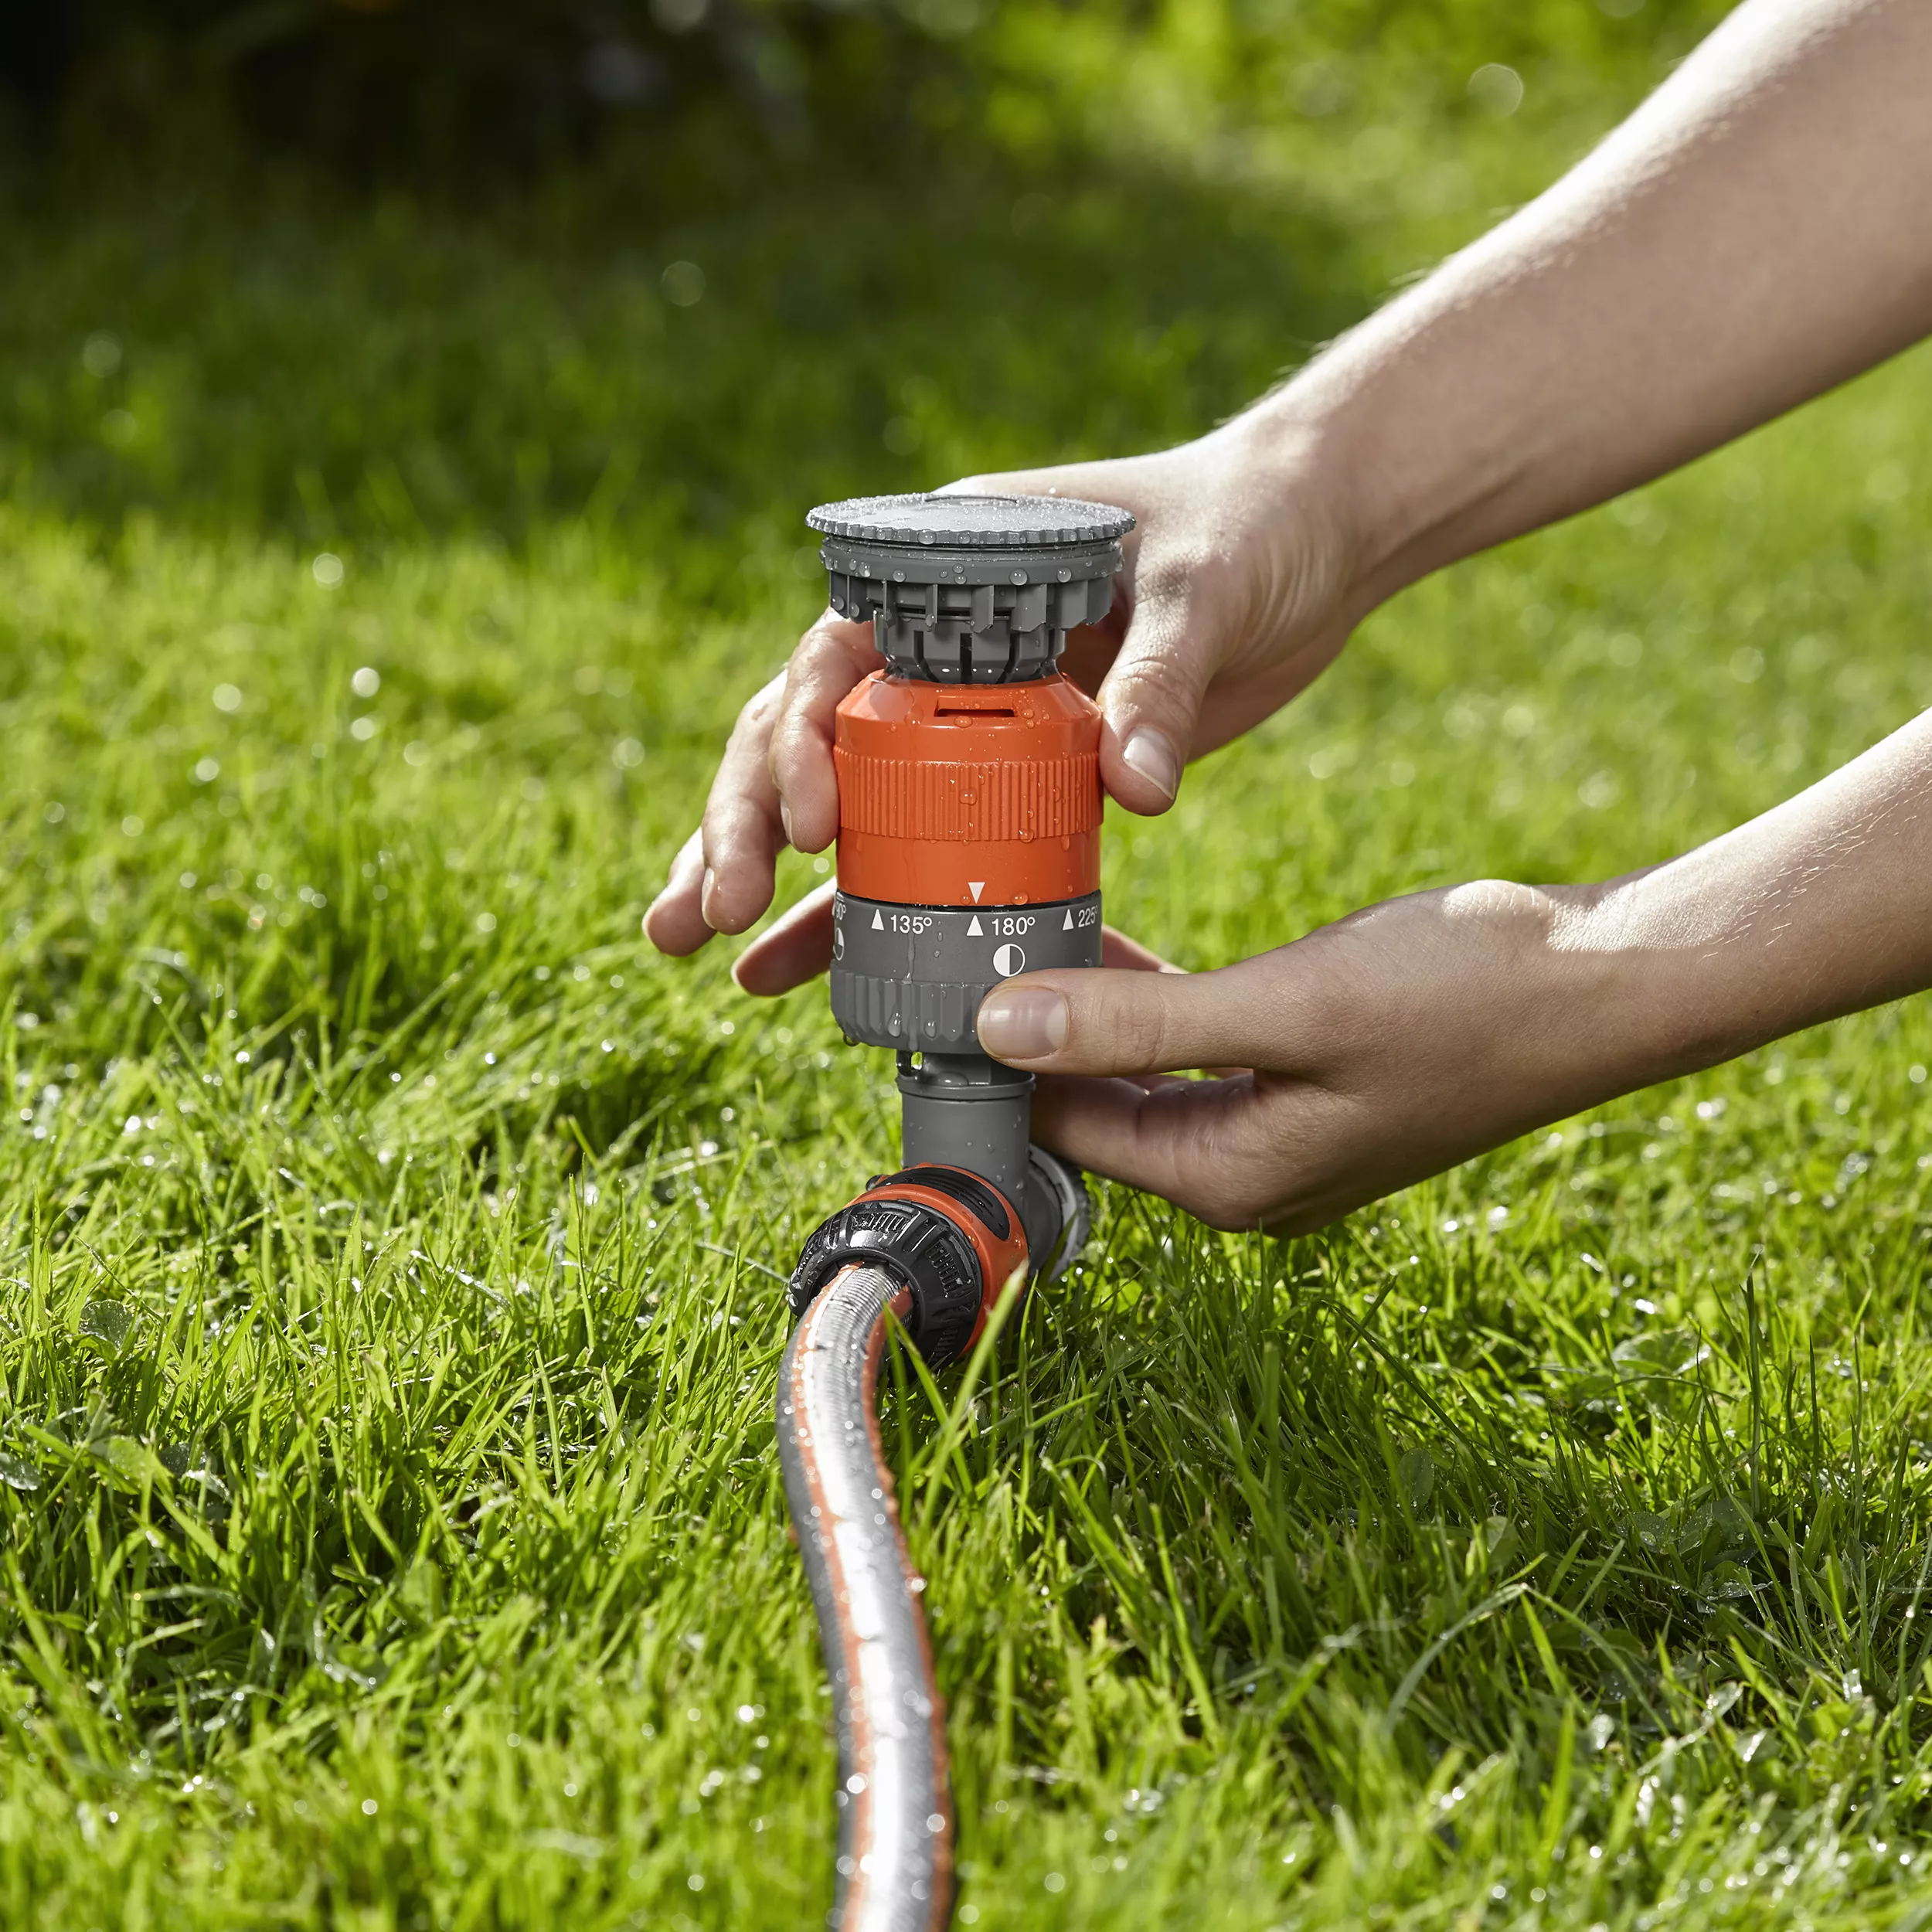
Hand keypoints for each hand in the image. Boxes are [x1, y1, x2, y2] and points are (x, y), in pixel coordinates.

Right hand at [642, 419, 1367, 979]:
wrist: (1307, 539)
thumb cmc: (1247, 527)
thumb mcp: (1203, 591)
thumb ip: (1159, 684)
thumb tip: (1134, 792)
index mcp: (952, 566)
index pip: (840, 651)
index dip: (803, 736)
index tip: (806, 825)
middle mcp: (935, 638)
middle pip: (805, 731)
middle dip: (742, 821)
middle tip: (706, 911)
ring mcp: (963, 709)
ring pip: (839, 795)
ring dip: (763, 869)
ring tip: (689, 942)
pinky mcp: (1009, 772)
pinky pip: (918, 842)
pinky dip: (860, 902)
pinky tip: (791, 963)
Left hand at [973, 880, 1670, 1233]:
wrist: (1607, 982)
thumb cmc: (1467, 993)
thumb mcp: (1289, 1003)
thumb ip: (1142, 1024)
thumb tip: (1002, 1028)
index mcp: (1230, 1178)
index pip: (1064, 1131)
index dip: (992, 1061)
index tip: (930, 983)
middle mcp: (1245, 1173)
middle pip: (1094, 1109)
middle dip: (1029, 1035)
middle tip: (961, 943)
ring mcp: (1279, 1133)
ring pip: (1142, 1076)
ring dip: (1087, 1012)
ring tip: (1019, 929)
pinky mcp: (1307, 1085)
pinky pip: (1197, 1053)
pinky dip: (1152, 1005)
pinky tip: (1112, 943)